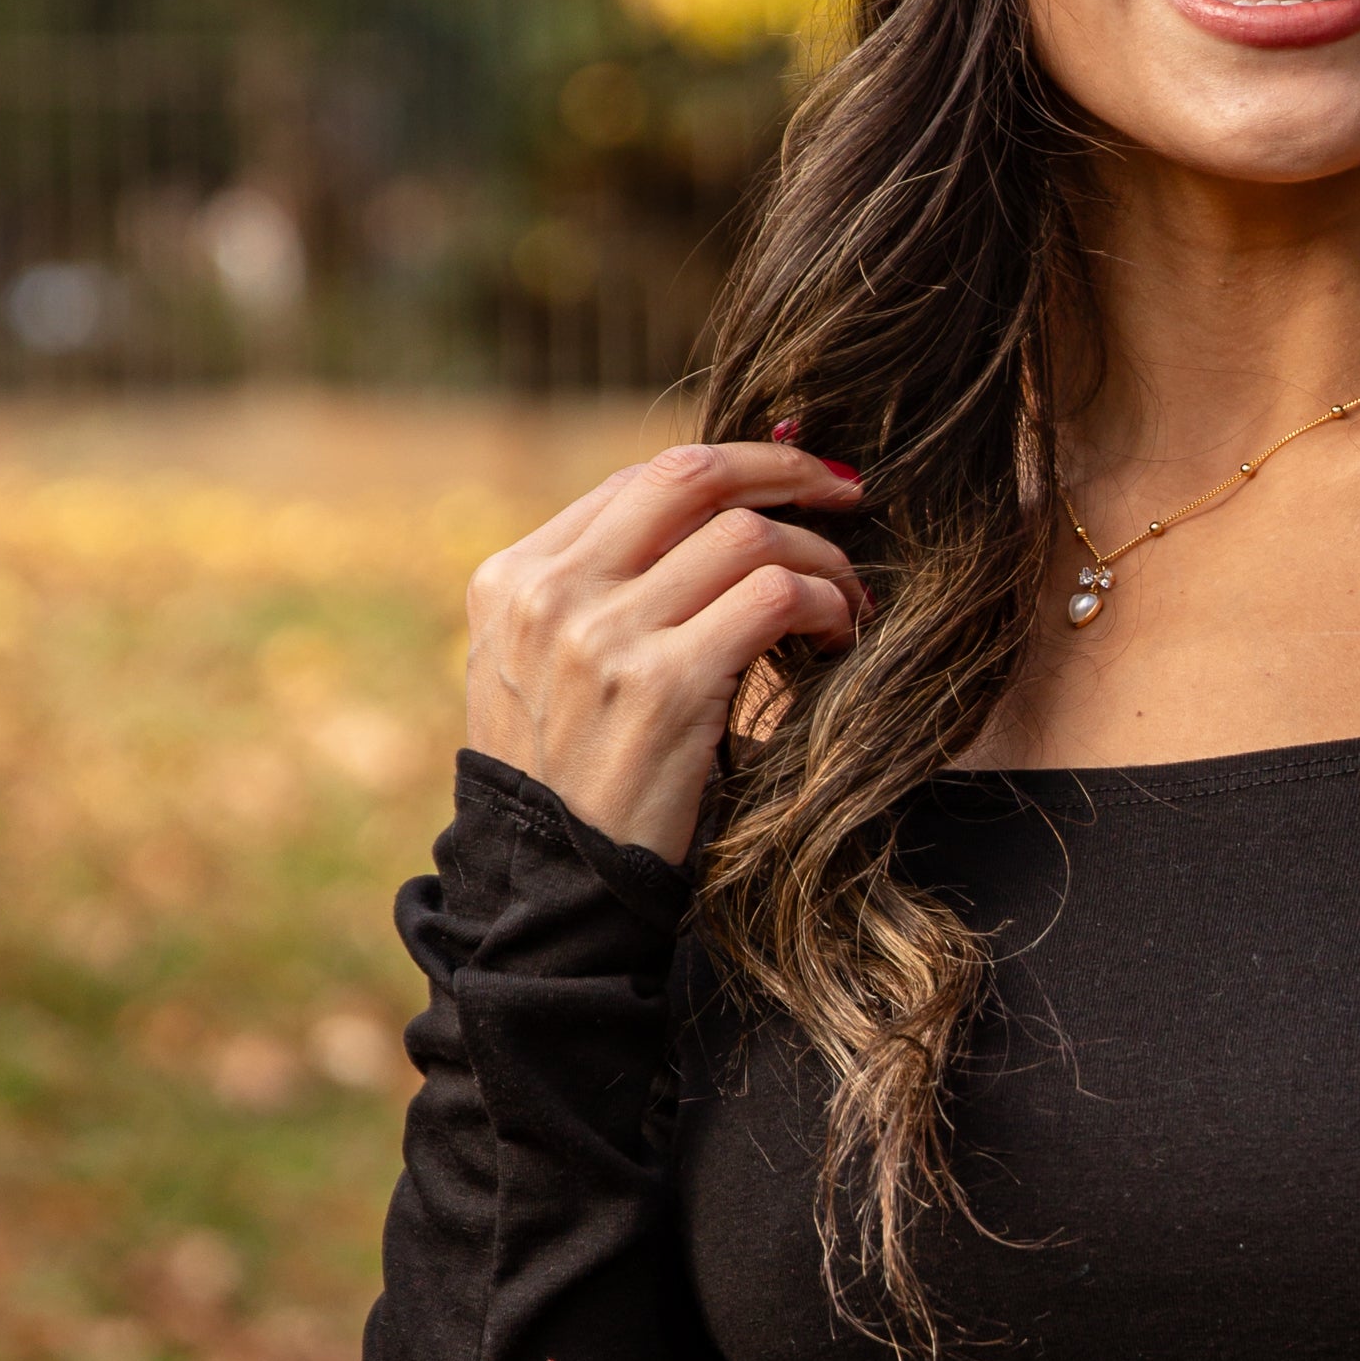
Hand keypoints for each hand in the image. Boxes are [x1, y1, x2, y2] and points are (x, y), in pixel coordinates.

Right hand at [463, 436, 866, 862]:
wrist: (554, 890)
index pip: (639, 481)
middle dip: (784, 471)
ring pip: (746, 534)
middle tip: (845, 492)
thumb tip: (706, 522)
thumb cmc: (571, 785)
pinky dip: (825, 600)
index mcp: (512, 578)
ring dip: (819, 555)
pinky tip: (837, 631)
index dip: (730, 470)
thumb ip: (594, 596)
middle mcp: (549, 592)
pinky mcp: (665, 685)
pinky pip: (775, 595)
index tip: (791, 486)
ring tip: (846, 595)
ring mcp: (602, 634)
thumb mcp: (539, 673)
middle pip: (691, 477)